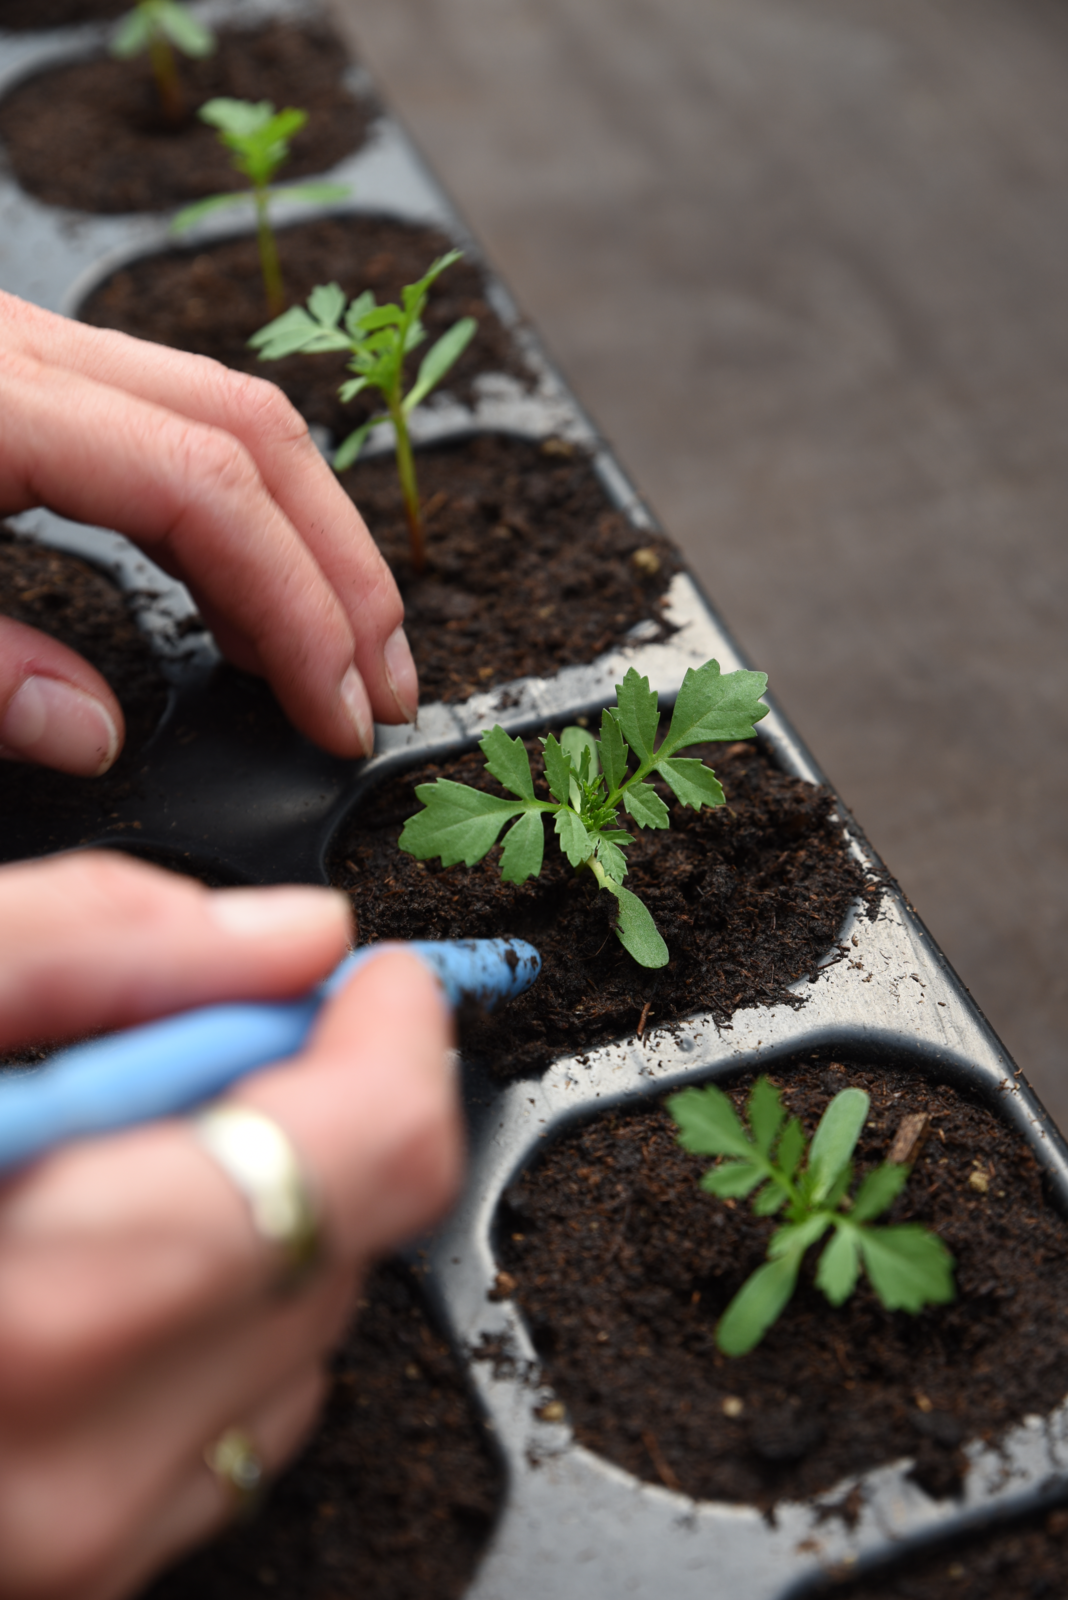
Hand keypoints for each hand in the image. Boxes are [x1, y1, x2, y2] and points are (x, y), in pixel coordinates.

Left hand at [0, 291, 417, 773]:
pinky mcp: (24, 374)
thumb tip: (93, 734)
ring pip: (226, 419)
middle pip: (254, 433)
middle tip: (383, 686)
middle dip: (343, 571)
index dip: (298, 609)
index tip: (336, 713)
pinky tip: (244, 604)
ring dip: (304, 541)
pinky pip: (171, 428)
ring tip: (334, 658)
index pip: (208, 489)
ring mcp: (29, 351)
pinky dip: (235, 519)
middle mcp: (26, 351)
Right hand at [0, 852, 460, 1598]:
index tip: (373, 977)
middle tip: (203, 1038)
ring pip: (298, 1326)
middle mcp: (78, 1470)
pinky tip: (80, 1249)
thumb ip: (88, 949)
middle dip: (310, 1108)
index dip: (392, 1033)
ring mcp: (78, 1550)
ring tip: (101, 1154)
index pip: (368, 1149)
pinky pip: (223, 1415)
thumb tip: (284, 938)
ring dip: (250, 1207)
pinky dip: (198, 1303)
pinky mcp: (71, 1576)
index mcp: (43, 1308)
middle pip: (348, 1234)